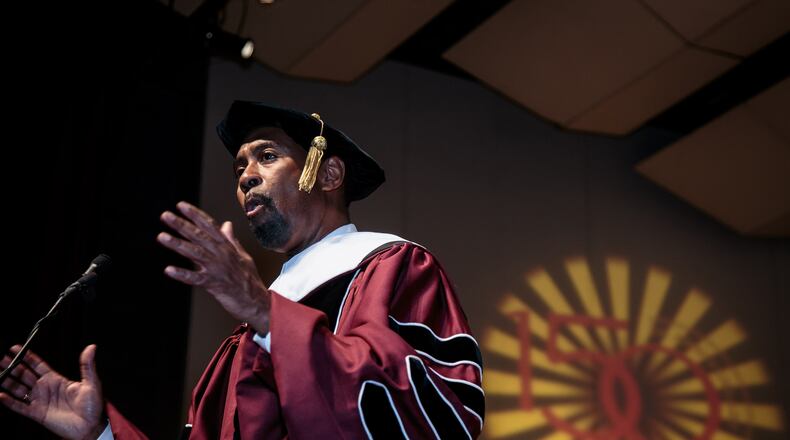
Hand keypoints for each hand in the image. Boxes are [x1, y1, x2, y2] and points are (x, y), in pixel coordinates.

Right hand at [0, 345, 105, 439]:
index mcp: (56, 379)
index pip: (38, 365)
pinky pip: (20, 406)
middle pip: (25, 375)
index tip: (16, 349)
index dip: (27, 357)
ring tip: (0, 373)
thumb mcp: (92, 382)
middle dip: (14, 366)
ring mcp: (40, 400)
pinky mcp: (37, 413)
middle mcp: (45, 389)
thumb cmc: (92, 406)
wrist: (90, 426)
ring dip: (9, 381)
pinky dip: (9, 401)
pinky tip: (1, 395)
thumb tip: (91, 348)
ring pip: (19, 389)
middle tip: (2, 359)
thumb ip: (87, 365)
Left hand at [158, 201, 270, 333]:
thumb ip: (231, 240)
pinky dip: (182, 274)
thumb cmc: (249, 279)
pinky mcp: (213, 285)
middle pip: (199, 236)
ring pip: (195, 253)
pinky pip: (195, 278)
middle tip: (165, 216)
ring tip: (162, 237)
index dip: (195, 215)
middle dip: (181, 225)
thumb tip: (227, 224)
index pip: (210, 226)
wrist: (256, 301)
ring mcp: (217, 269)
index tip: (181, 205)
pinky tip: (169, 270)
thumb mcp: (242, 256)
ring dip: (177, 244)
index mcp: (227, 246)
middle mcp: (222, 254)